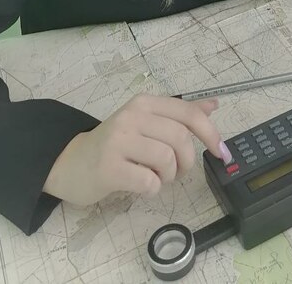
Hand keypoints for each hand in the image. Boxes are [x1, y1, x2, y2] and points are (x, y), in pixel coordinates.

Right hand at [43, 94, 223, 204]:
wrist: (71, 163)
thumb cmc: (114, 145)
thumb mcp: (146, 122)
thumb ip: (178, 115)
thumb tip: (213, 105)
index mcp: (144, 103)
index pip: (188, 112)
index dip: (210, 132)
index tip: (220, 151)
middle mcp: (132, 116)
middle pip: (180, 138)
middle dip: (186, 162)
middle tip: (176, 171)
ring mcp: (119, 141)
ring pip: (167, 159)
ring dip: (169, 176)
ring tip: (156, 177)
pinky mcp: (109, 168)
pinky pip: (149, 181)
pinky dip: (153, 189)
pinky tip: (142, 185)